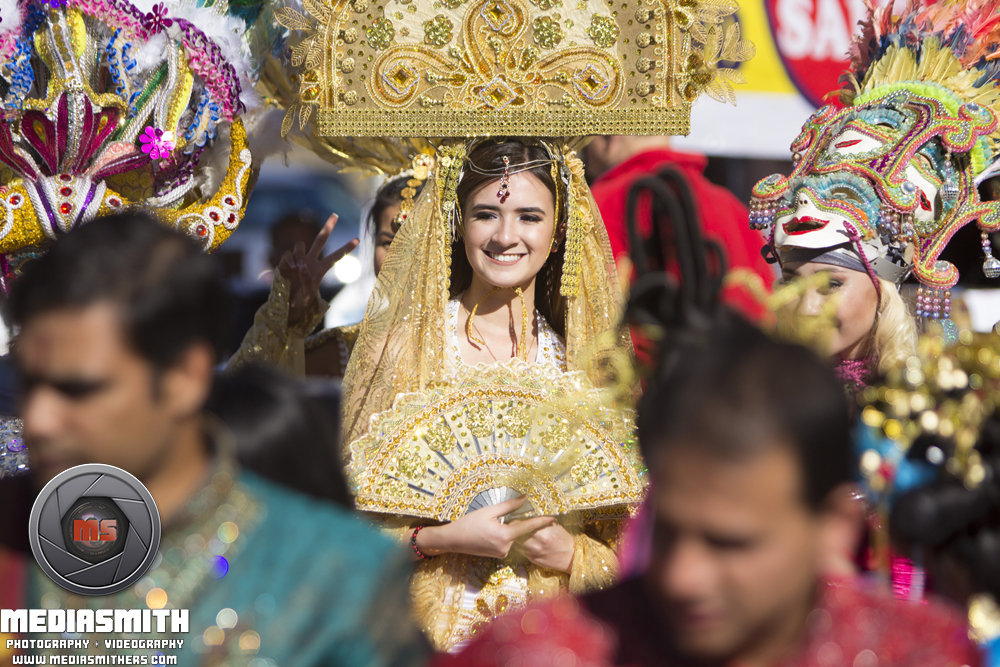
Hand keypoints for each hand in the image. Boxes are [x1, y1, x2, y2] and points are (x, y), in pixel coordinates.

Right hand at [278, 213, 358, 325]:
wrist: (286, 305)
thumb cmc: (302, 301)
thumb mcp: (308, 294)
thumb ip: (307, 280)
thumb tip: (302, 266)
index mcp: (321, 269)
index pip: (336, 256)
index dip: (346, 248)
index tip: (358, 239)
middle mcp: (311, 261)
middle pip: (320, 240)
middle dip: (327, 227)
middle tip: (335, 215)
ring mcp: (298, 260)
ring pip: (300, 245)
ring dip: (299, 253)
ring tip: (298, 266)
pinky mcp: (285, 262)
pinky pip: (287, 254)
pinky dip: (289, 259)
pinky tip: (290, 267)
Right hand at [415, 496, 555, 559]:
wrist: (453, 540)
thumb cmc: (469, 523)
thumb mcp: (489, 511)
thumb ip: (509, 506)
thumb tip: (525, 498)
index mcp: (505, 535)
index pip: (527, 527)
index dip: (541, 521)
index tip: (553, 517)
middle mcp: (506, 547)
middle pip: (521, 533)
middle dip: (523, 524)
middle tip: (524, 515)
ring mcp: (502, 553)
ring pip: (514, 538)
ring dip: (512, 529)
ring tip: (499, 522)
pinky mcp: (498, 556)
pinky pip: (508, 543)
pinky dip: (506, 536)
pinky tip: (495, 530)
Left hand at [513, 522, 574, 572]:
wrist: (571, 557)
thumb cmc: (564, 539)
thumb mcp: (555, 526)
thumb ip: (541, 522)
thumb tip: (529, 516)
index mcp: (542, 533)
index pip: (522, 524)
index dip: (517, 519)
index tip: (516, 516)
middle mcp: (535, 544)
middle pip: (516, 533)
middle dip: (513, 527)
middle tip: (513, 523)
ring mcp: (532, 553)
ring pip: (515, 542)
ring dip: (514, 536)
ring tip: (514, 531)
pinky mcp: (531, 559)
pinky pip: (519, 550)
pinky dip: (518, 544)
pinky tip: (520, 540)